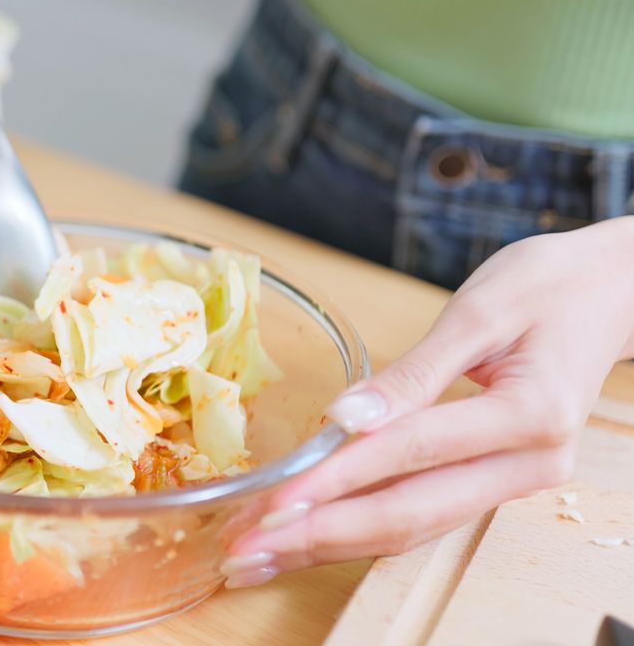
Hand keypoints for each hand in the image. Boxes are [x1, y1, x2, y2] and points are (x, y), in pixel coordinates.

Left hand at [221, 217, 633, 587]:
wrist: (610, 294)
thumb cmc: (549, 288)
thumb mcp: (479, 311)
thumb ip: (412, 372)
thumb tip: (344, 419)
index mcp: (531, 414)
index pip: (414, 453)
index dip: (339, 479)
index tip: (275, 500)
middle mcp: (529, 464)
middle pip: (410, 513)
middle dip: (319, 534)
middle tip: (244, 547)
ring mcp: (514, 482)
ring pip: (411, 527)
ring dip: (327, 544)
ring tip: (257, 554)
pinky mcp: (491, 482)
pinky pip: (420, 516)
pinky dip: (356, 530)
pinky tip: (302, 537)